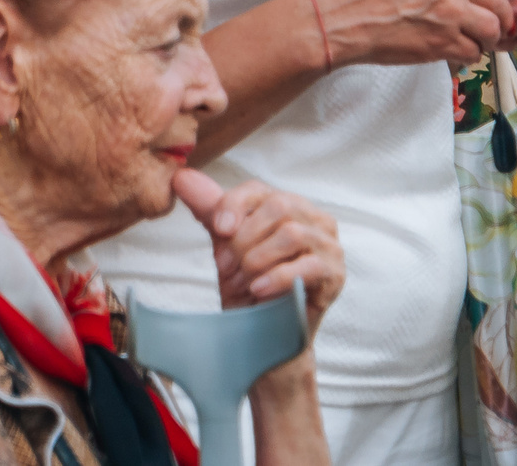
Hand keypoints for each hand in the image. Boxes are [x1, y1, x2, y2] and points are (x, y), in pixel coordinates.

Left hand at [173, 171, 343, 333]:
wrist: (262, 339)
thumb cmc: (247, 289)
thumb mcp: (226, 248)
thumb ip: (210, 211)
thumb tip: (181, 177)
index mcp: (286, 205)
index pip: (259, 190)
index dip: (234, 205)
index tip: (217, 230)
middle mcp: (313, 218)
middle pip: (278, 207)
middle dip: (244, 239)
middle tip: (226, 268)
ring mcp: (328, 244)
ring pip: (292, 234)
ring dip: (258, 261)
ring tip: (243, 284)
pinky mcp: (335, 273)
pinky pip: (309, 265)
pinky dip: (278, 277)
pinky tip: (259, 290)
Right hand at [308, 0, 514, 66]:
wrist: (340, 18)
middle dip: (497, 13)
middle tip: (487, 20)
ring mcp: (448, 11)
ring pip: (493, 27)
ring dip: (486, 36)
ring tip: (471, 37)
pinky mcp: (442, 43)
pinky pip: (474, 52)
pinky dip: (467, 54)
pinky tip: (452, 49)